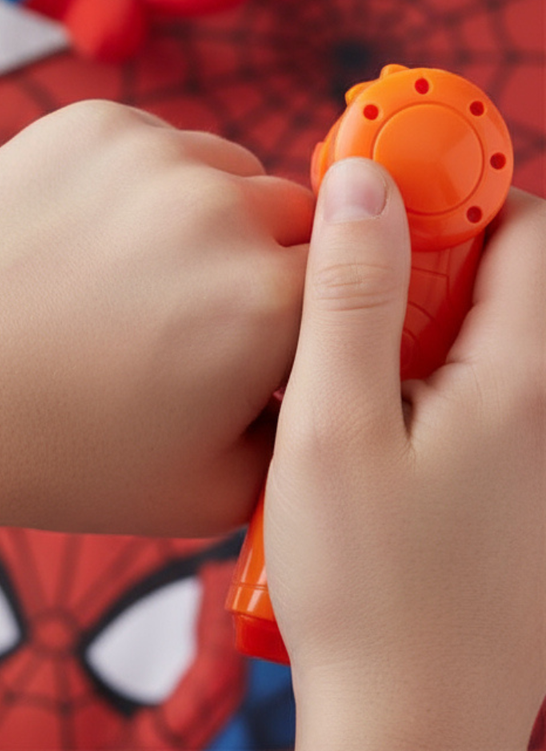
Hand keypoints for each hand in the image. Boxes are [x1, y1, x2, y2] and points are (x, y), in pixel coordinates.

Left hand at [0, 100, 313, 546]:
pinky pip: (155, 143)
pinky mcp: (86, 123)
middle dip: (268, 261)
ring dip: (208, 213)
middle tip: (197, 311)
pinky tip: (85, 236)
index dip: (319, 311)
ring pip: (227, 170)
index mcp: (268, 306)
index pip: (356, 281)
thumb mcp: (203, 492)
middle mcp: (219, 211)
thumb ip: (297, 435)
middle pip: (299, 216)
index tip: (280, 330)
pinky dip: (142, 182)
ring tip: (133, 272)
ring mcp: (147, 154)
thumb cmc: (48, 450)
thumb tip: (330, 385)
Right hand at [265, 158, 545, 749]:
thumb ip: (351, 297)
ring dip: (407, 306)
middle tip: (336, 254)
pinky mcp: (505, 485)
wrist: (409, 722)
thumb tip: (362, 184)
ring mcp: (530, 453)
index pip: (528, 228)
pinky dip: (412, 364)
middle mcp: (545, 410)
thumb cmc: (370, 588)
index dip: (457, 182)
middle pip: (503, 275)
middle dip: (420, 242)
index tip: (384, 162)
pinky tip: (350, 409)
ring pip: (479, 331)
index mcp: (522, 383)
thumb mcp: (334, 426)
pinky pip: (468, 386)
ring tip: (331, 343)